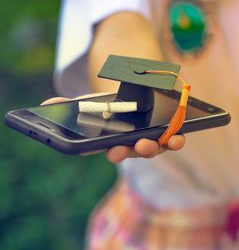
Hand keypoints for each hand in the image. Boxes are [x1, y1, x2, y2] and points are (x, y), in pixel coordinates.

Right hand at [41, 96, 184, 163]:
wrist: (138, 97)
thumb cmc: (112, 108)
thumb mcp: (93, 105)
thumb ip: (73, 105)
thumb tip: (48, 104)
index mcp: (115, 142)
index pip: (112, 150)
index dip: (114, 152)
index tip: (112, 151)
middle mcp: (133, 145)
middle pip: (132, 152)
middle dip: (129, 151)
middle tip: (125, 148)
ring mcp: (152, 141)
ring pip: (153, 149)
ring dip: (151, 148)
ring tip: (147, 143)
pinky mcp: (168, 135)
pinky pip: (174, 141)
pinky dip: (176, 141)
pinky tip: (177, 138)